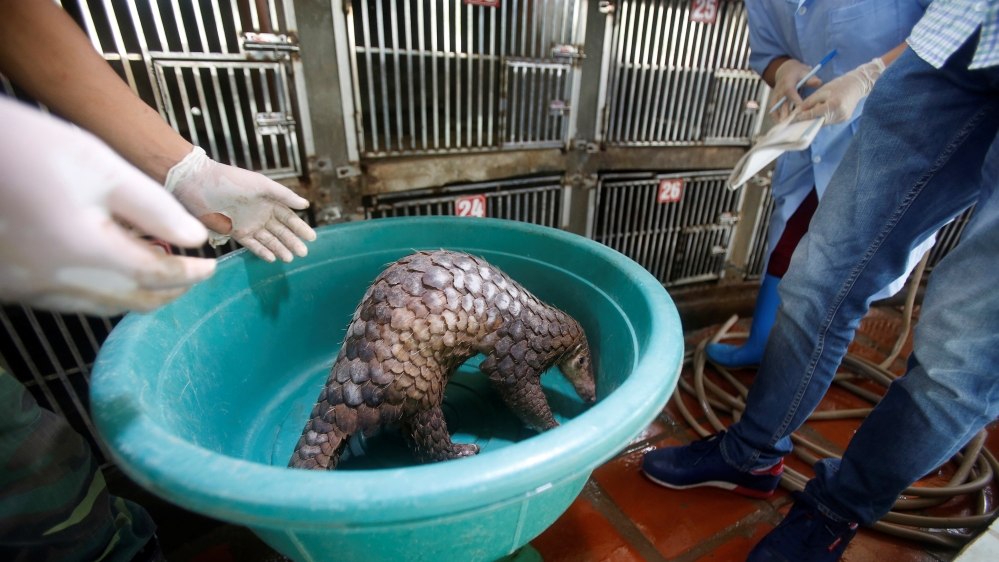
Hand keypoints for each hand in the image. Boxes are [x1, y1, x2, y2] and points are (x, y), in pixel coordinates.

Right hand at [0, 98, 215, 314]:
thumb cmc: (23, 146)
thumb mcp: (99, 165)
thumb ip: (154, 207)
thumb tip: (194, 238)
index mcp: (83, 251)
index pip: (155, 275)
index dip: (189, 274)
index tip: (210, 268)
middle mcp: (53, 280)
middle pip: (130, 301)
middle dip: (168, 292)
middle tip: (191, 278)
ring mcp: (25, 288)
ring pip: (99, 307)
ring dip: (135, 296)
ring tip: (160, 276)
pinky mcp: (7, 286)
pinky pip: (67, 301)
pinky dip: (100, 293)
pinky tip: (111, 274)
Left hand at [166, 148, 316, 262]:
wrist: (199, 185)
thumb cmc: (231, 180)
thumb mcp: (261, 185)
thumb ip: (284, 195)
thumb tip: (306, 205)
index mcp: (268, 200)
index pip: (288, 216)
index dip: (300, 227)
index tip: (312, 237)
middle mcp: (260, 213)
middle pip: (280, 230)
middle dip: (292, 241)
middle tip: (304, 252)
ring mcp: (248, 224)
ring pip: (268, 239)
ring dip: (280, 248)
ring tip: (291, 258)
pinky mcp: (235, 233)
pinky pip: (252, 244)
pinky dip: (262, 251)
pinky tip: (272, 258)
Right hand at [770, 59, 822, 122]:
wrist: (785, 70)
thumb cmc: (798, 72)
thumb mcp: (805, 72)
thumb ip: (811, 79)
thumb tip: (818, 82)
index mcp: (787, 82)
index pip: (790, 92)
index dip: (795, 101)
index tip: (801, 109)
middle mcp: (779, 91)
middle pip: (782, 104)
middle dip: (788, 115)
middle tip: (794, 124)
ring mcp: (775, 97)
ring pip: (777, 110)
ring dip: (782, 119)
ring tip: (787, 128)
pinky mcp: (774, 102)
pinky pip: (773, 111)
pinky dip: (776, 119)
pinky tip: (781, 125)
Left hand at [792, 58, 885, 125]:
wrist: (857, 85)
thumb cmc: (838, 85)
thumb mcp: (821, 91)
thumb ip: (809, 102)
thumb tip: (797, 113)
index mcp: (833, 105)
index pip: (813, 114)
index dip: (801, 117)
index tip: (791, 120)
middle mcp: (839, 114)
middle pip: (817, 121)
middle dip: (806, 121)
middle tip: (795, 121)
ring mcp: (842, 118)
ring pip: (822, 122)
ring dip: (813, 120)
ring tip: (804, 118)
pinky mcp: (844, 119)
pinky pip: (829, 121)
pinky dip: (821, 118)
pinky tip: (816, 115)